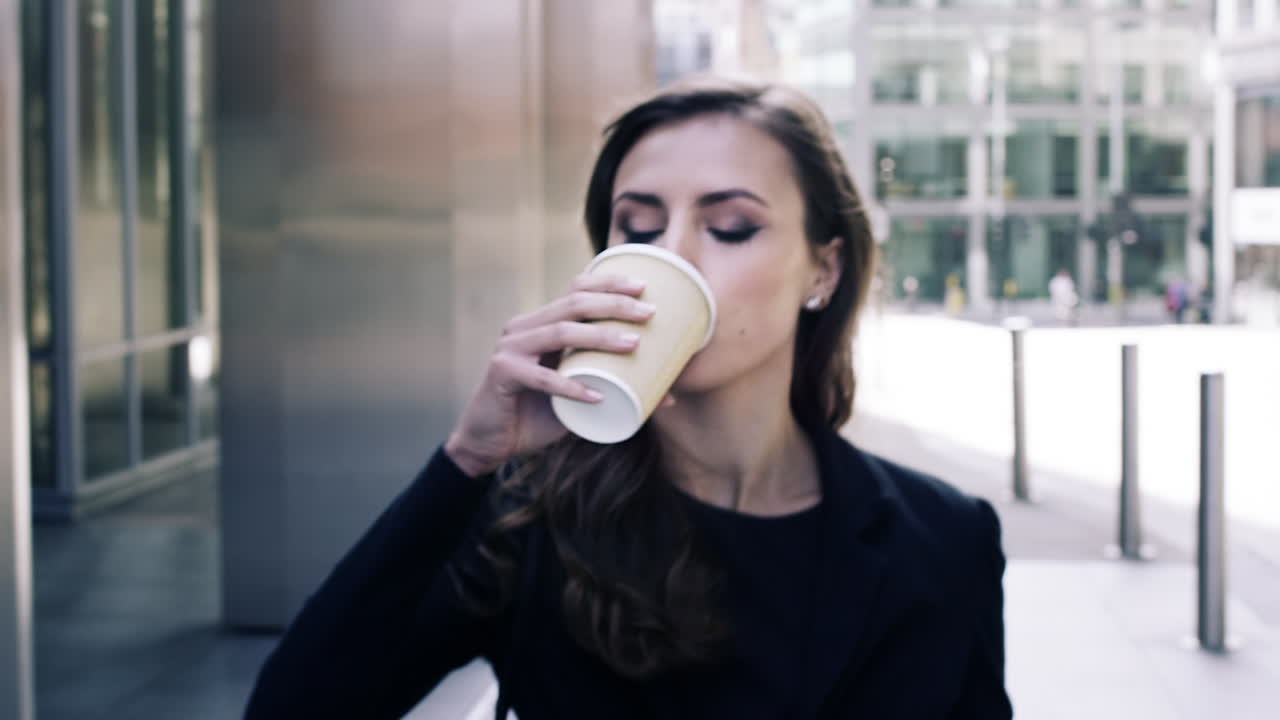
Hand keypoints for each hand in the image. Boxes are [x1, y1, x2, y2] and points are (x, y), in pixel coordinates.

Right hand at [445, 273, 656, 476]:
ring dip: (599, 337)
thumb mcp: (579, 395)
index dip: (608, 282)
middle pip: (573, 303)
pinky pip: (542, 378)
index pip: (575, 289)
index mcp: (542, 323)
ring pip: (560, 333)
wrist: (490, 443)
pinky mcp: (503, 374)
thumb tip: (668, 395)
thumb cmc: (538, 415)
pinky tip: (596, 396)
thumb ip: (613, 388)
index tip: (643, 287)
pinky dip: (572, 387)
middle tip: (649, 315)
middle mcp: (524, 327)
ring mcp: (511, 348)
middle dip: (614, 305)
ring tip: (632, 345)